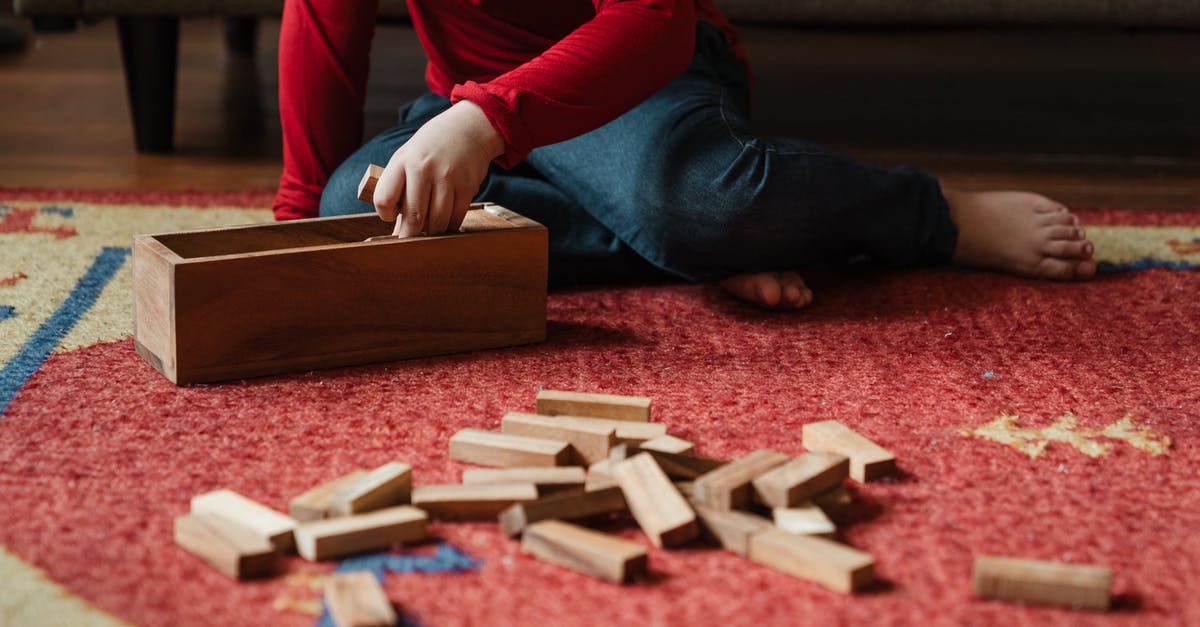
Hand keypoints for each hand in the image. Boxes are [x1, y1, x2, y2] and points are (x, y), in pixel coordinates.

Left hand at [372, 100, 504, 235]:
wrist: (467, 129)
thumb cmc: (431, 148)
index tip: (391, 215)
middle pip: (413, 216)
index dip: (385, 214)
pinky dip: (449, 226)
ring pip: (437, 222)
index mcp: (402, 161)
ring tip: (429, 229)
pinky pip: (456, 218)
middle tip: (411, 237)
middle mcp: (424, 168)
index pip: (384, 199)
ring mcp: (448, 177)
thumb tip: (397, 234)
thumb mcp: (408, 160)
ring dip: (432, 232)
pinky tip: (445, 221)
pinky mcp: (468, 186)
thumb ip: (399, 192)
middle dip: (411, 234)